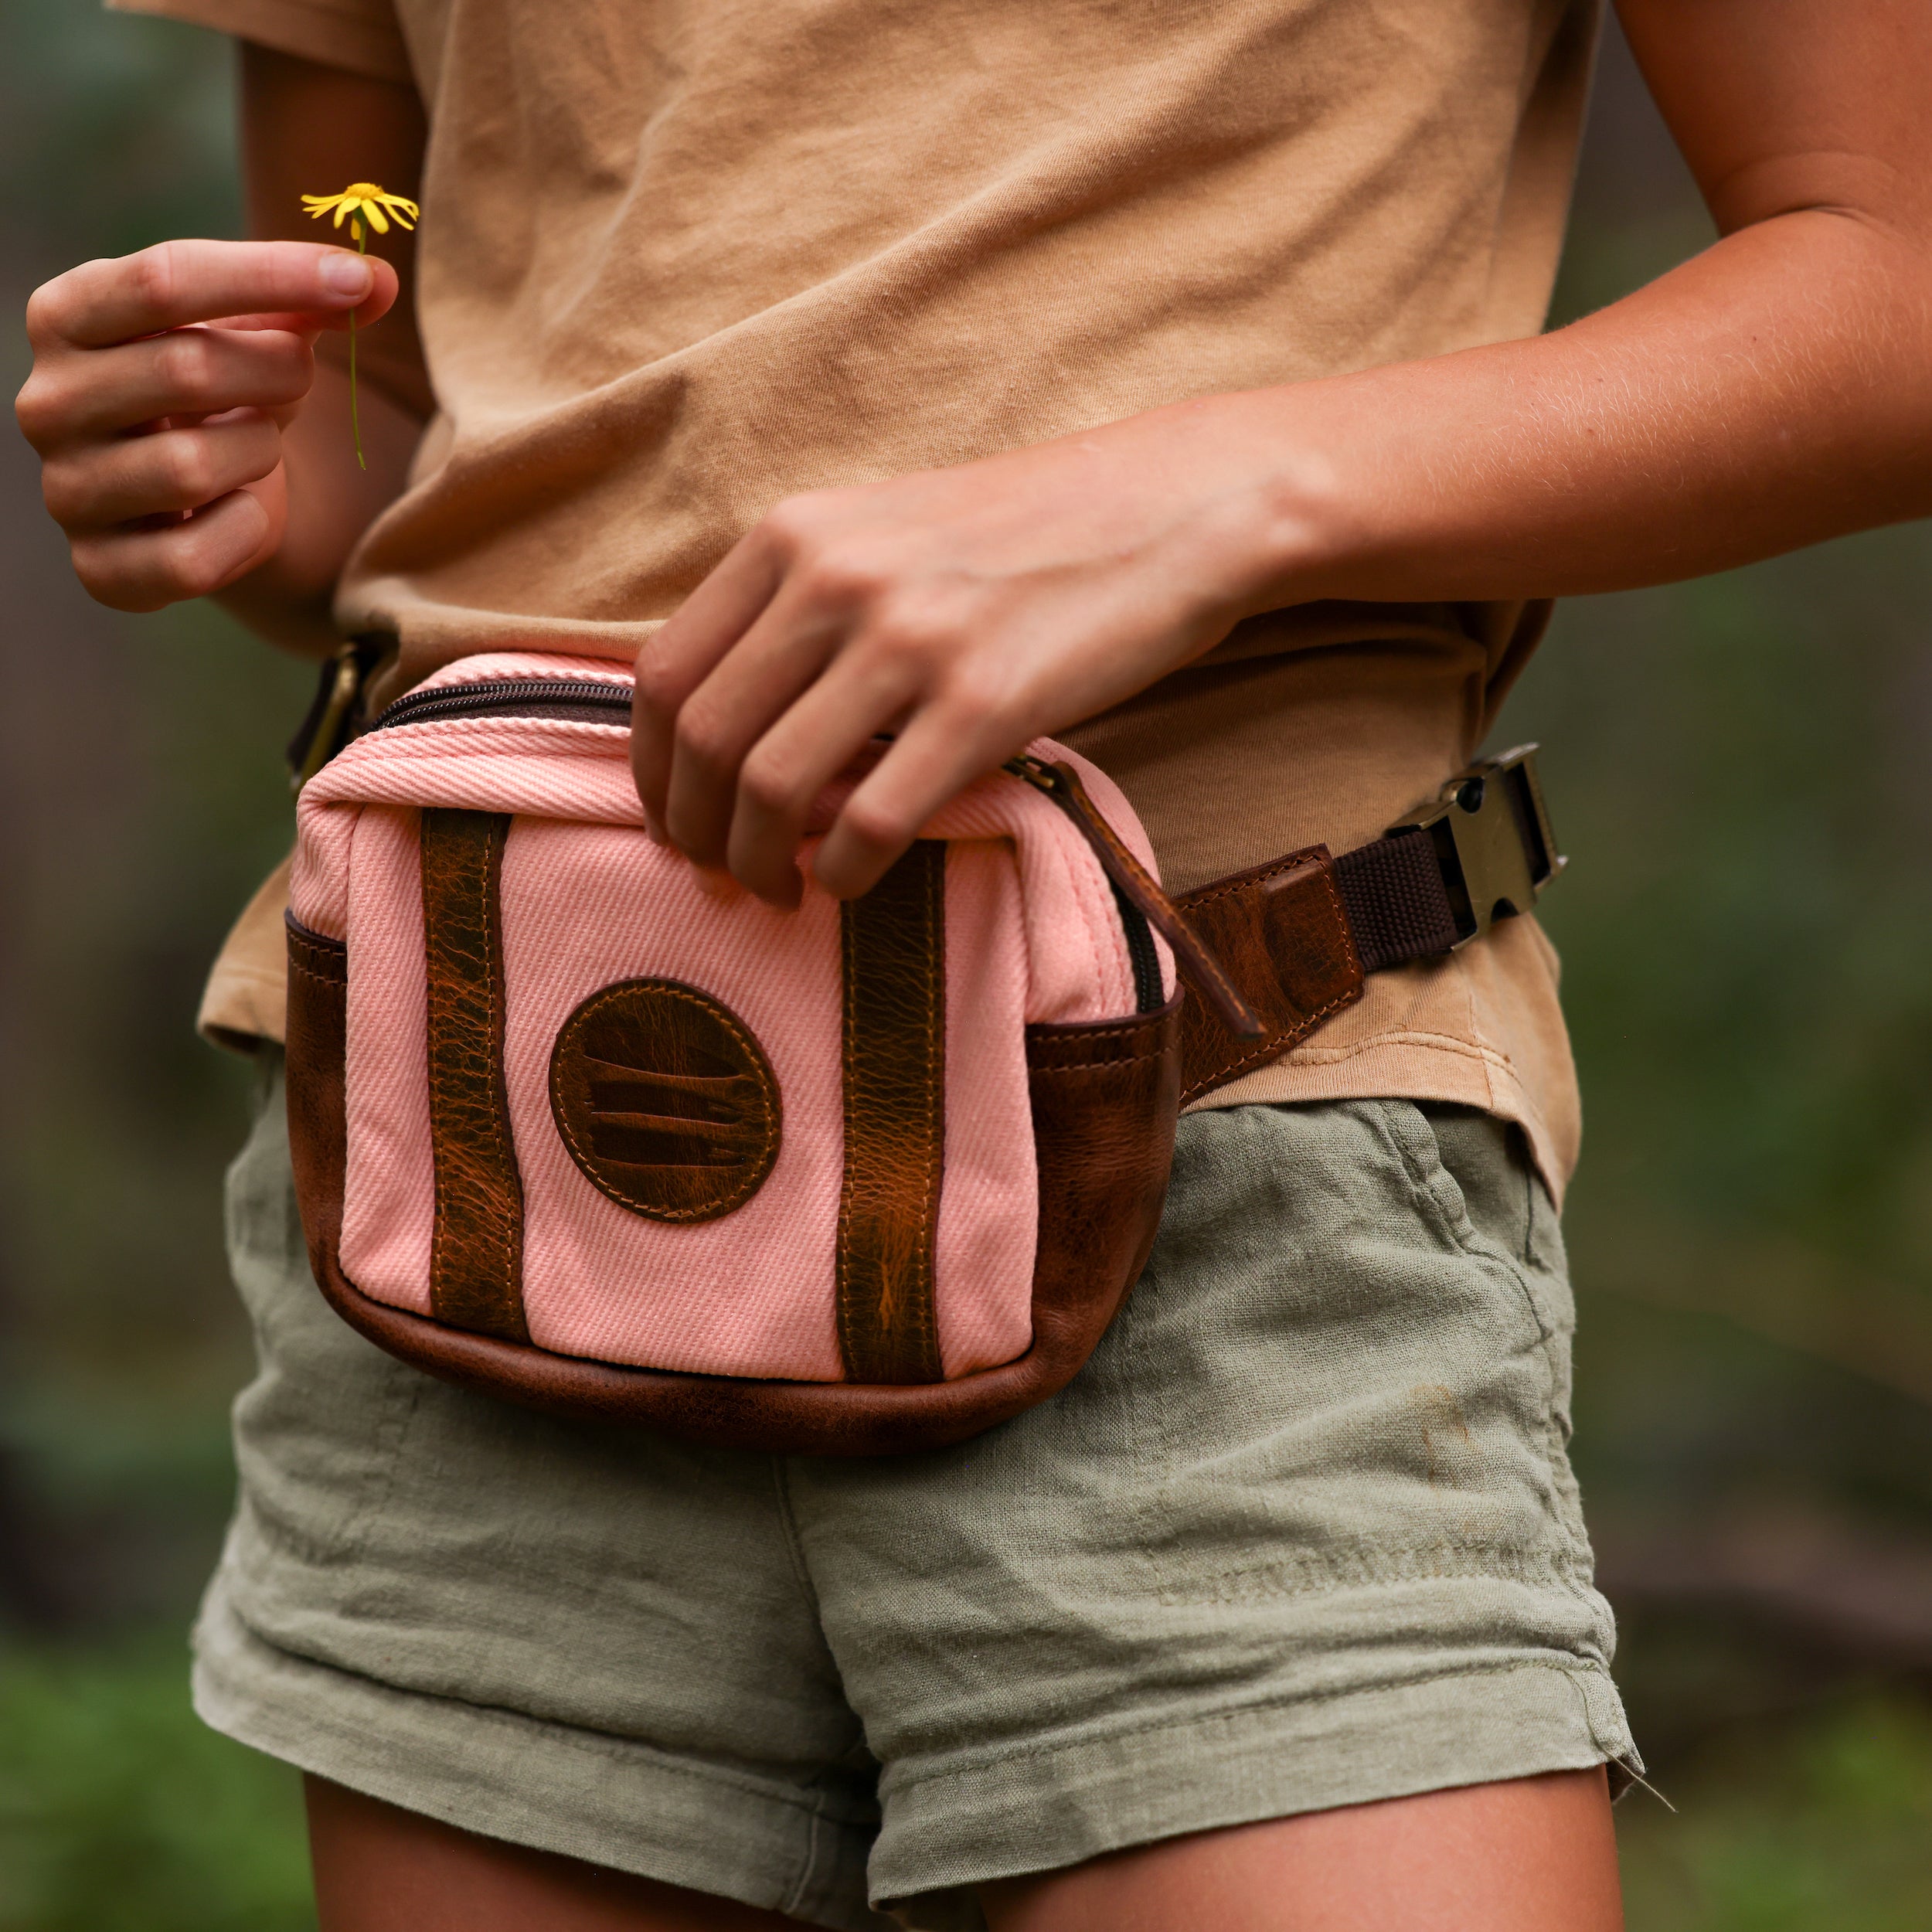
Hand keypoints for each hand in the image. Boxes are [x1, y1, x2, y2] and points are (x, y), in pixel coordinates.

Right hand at [16, 239, 396, 613]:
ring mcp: (67, 490)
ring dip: (258, 454)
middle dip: (276, 373)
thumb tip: (380, 280)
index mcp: (65, 318)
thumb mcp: (256, 333)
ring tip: (256, 446)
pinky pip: (191, 559)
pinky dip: (244, 534)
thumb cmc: (222, 394)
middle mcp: (46, 402)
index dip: (270, 274)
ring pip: (189, 468)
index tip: (356, 279)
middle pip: (184, 369)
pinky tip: (243, 510)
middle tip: (299, 378)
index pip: (161, 278)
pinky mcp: (101, 569)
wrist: (200, 498)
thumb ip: (311, 302)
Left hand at [631, 405, 1307, 905]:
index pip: (664, 671)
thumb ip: (799, 601)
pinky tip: (850, 883)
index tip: (673, 815)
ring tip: (776, 890)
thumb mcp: (884, 531)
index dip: (649, 766)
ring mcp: (909, 642)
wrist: (1171, 508)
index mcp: (794, 535)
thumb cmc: (1025, 533)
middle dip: (690, 829)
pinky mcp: (984, 704)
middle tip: (713, 873)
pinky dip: (843, 872)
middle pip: (702, 739)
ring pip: (771, 787)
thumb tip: (728, 720)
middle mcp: (834, 580)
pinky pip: (872, 820)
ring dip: (755, 862)